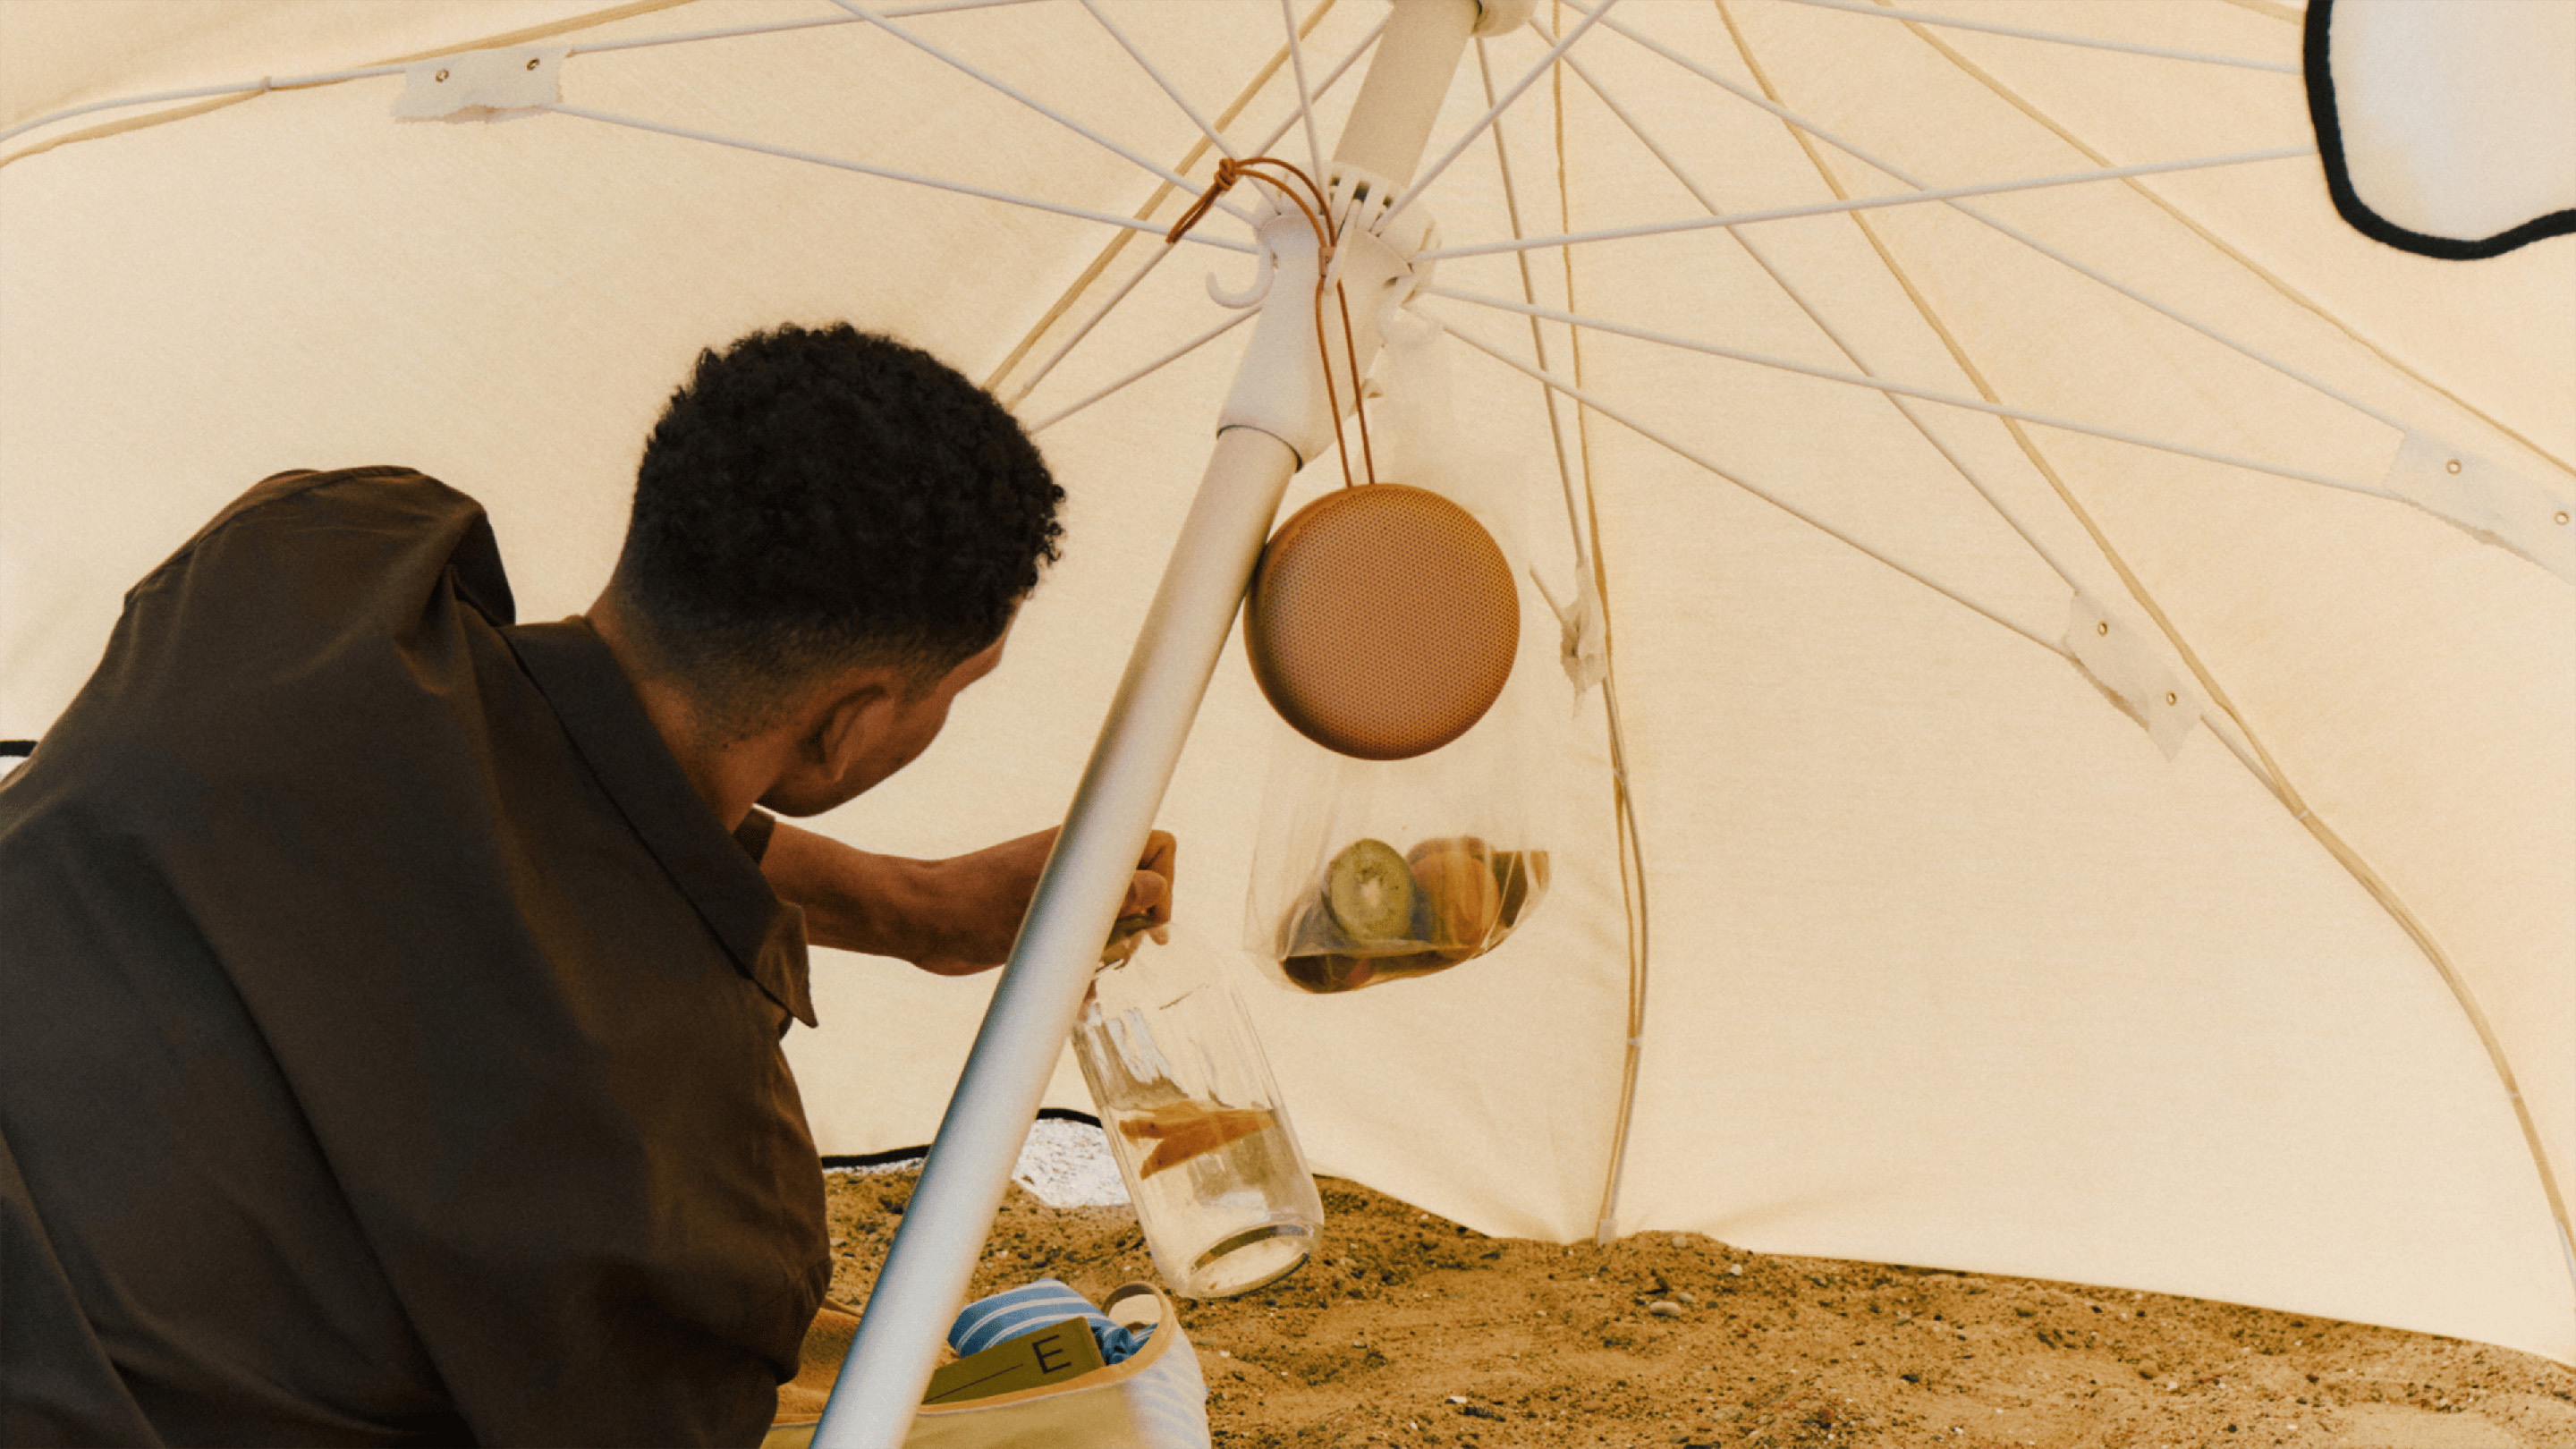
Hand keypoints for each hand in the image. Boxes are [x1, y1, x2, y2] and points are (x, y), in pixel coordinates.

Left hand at [906, 827, 1175, 976]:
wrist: (921, 920)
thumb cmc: (977, 905)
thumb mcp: (1050, 906)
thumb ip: (1109, 899)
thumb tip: (1155, 891)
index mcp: (1082, 850)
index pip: (1152, 847)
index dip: (1164, 882)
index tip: (1151, 925)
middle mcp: (1077, 870)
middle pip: (1137, 887)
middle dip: (1141, 922)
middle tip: (1125, 949)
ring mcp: (1060, 898)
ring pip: (1111, 919)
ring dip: (1114, 949)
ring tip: (1100, 974)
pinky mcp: (1040, 926)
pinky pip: (1080, 943)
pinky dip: (1084, 969)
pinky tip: (1080, 1001)